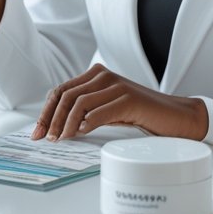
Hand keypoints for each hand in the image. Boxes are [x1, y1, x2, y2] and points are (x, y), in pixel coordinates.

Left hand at [31, 64, 208, 141]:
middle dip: (52, 119)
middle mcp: (104, 75)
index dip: (46, 112)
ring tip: (63, 139)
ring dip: (66, 124)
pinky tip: (83, 133)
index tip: (38, 132)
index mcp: (96, 74)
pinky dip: (87, 123)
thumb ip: (86, 109)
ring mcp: (117, 85)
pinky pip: (100, 110)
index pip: (61, 90)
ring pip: (79, 102)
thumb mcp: (107, 108)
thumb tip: (56, 125)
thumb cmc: (140, 114)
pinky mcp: (129, 98)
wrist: (174, 116)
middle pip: (66, 95)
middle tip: (47, 139)